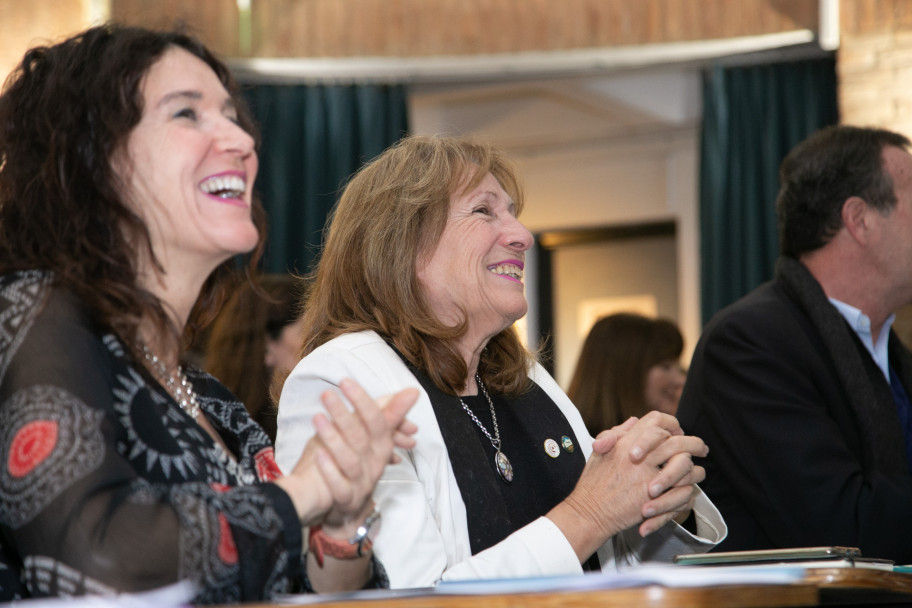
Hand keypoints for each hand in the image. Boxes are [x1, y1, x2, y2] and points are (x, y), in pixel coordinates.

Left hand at [276, 379, 417, 527]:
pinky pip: (340, 486)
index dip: (363, 401)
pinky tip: (318, 454)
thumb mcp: (371, 439)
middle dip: (345, 413)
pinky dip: (330, 471)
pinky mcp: (346, 499)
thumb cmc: (355, 467)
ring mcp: (360, 482)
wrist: (346, 509)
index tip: (345, 381)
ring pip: (350, 460)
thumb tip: (412, 391)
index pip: (377, 420)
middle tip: (327, 394)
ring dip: (333, 438)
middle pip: (362, 437)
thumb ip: (388, 414)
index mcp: (380, 446)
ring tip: (317, 418)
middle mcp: (373, 463)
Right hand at [548, 413, 706, 559]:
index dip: (671, 424)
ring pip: (684, 465)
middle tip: (702, 448)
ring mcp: (646, 477)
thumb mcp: (599, 452)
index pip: (655, 421)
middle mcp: (637, 456)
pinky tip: (687, 492)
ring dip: (693, 469)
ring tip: (697, 472)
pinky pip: (681, 490)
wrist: (588, 512)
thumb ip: (616, 434)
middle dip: (694, 443)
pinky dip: (687, 491)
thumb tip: (635, 420)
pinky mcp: (652, 498)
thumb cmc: (592, 484)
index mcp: (625, 442)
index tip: (679, 431)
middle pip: (676, 441)